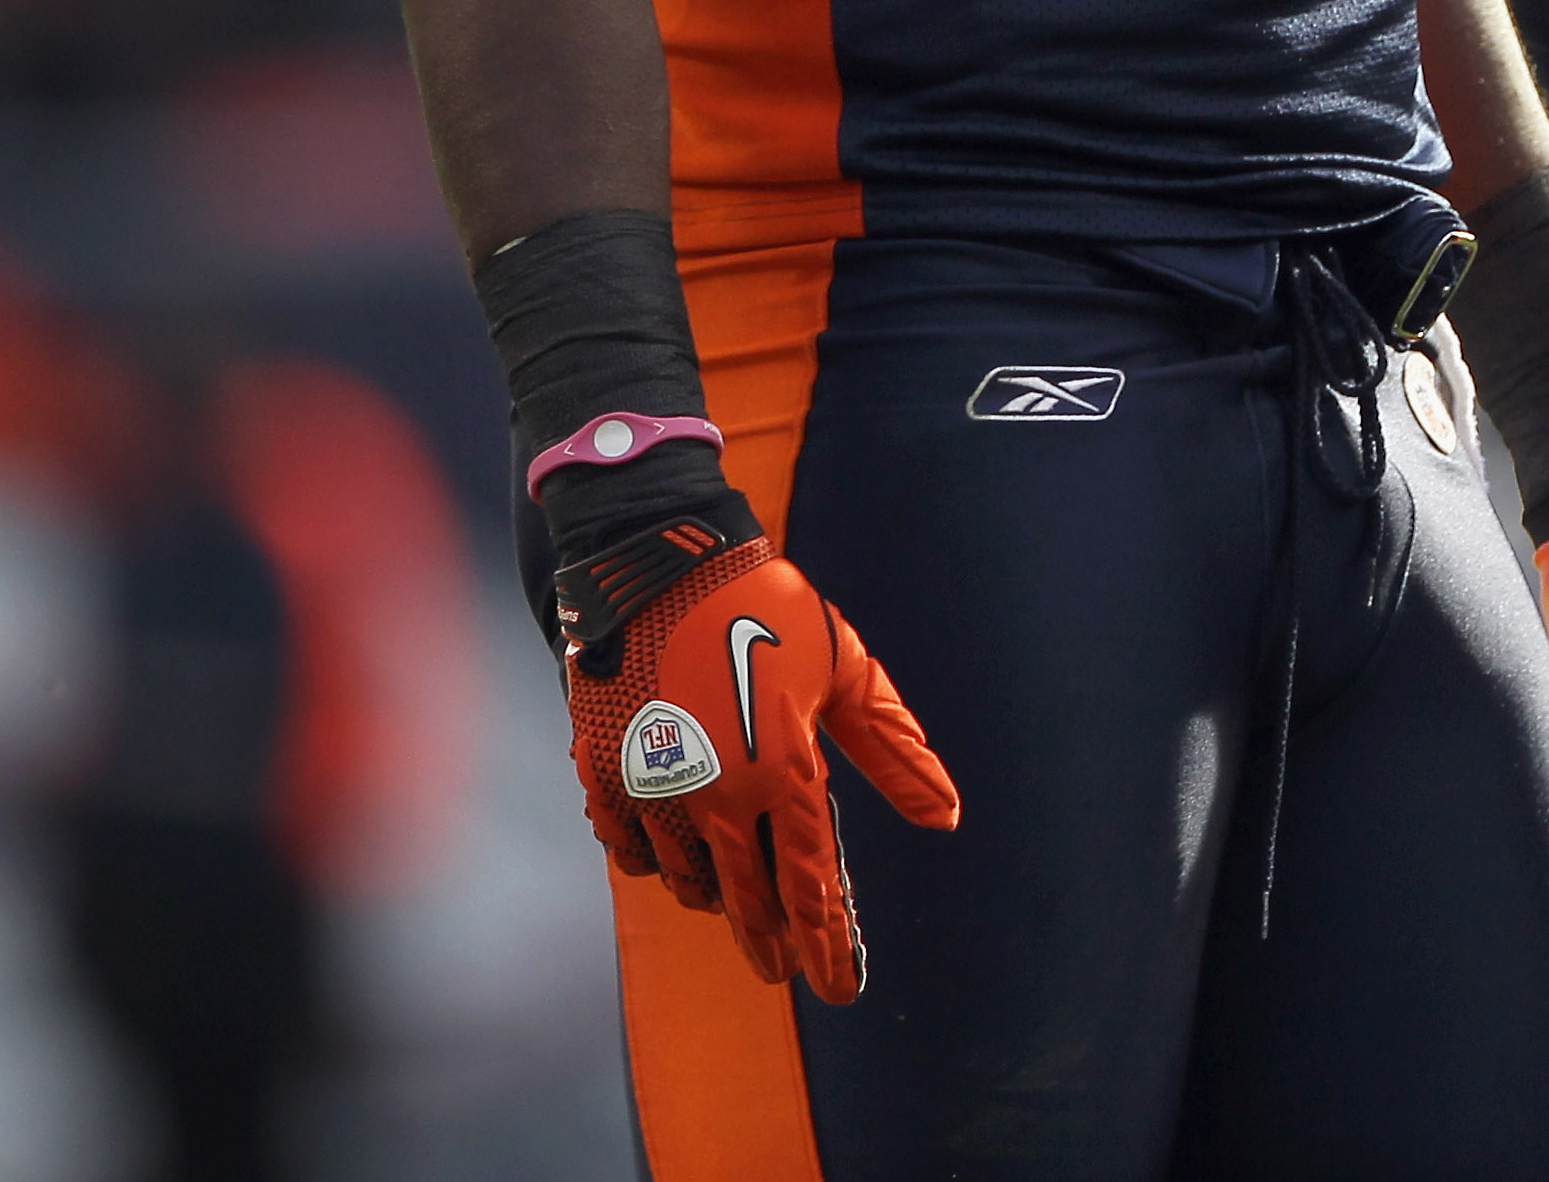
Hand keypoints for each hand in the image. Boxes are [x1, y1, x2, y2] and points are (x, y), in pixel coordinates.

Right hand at [566, 534, 959, 998]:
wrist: (658, 558)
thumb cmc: (766, 607)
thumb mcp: (845, 669)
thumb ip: (895, 749)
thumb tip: (946, 816)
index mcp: (782, 771)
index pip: (811, 890)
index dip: (828, 948)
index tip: (838, 990)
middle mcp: (715, 795)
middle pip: (746, 904)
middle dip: (771, 945)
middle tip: (785, 967)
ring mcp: (652, 788)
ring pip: (686, 882)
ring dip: (716, 897)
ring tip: (736, 896)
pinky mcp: (602, 771)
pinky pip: (629, 849)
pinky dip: (654, 861)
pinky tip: (674, 851)